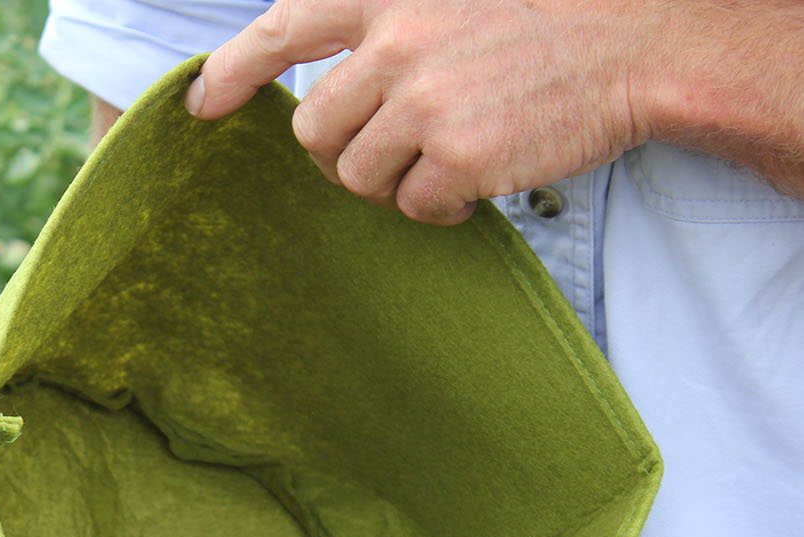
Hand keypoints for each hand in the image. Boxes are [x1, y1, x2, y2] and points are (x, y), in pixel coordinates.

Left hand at [186, 0, 661, 223]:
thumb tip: (329, 83)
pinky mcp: (457, 155)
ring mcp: (424, 99)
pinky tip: (478, 180)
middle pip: (314, 129)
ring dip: (392, 182)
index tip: (203, 105)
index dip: (232, 72)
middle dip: (340, 154)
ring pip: (356, 176)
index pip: (281, 29)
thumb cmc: (550, 18)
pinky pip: (412, 206)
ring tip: (448, 157)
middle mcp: (395, 40)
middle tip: (388, 153)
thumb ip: (388, 26)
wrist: (644, 41)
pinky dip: (438, 206)